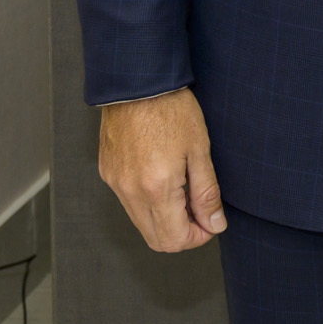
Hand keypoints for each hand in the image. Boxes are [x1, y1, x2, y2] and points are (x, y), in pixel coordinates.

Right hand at [98, 87, 225, 251]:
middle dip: (182, 234)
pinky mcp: (107, 173)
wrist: (138, 83)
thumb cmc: (172, 110)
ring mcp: (115, 183)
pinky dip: (149, 204)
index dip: (197, 238)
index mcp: (156, 188)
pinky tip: (167, 181)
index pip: (173, 240)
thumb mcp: (200, 150)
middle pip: (154, 239)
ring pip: (140, 222)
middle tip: (202, 213)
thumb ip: (207, 193)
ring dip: (165, 220)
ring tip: (187, 194)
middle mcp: (129, 191)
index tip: (212, 223)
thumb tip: (214, 224)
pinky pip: (129, 203)